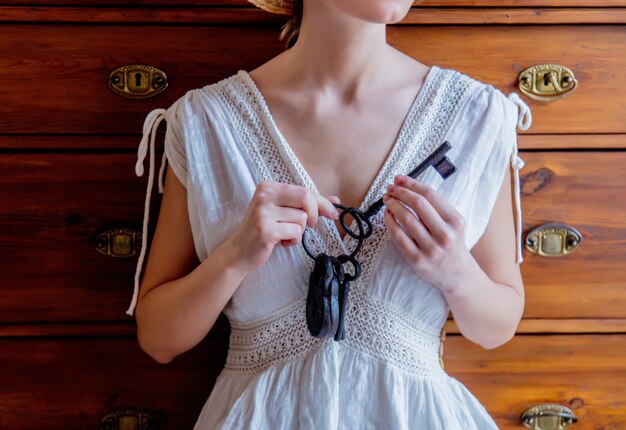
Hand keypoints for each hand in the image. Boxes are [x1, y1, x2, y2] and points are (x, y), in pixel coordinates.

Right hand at [225, 181, 339, 271]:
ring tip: (284, 234)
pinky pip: (295, 233)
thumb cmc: (264, 229)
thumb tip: (334, 201)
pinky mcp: (265, 230)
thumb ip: (307, 204)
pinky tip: (280, 242)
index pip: (303, 190)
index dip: (322, 202)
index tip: (334, 212)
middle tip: (311, 225)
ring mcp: (263, 213)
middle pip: (305, 198)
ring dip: (298, 231)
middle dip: (314, 214)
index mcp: (268, 187)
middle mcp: (264, 196)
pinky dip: (293, 240)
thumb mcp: (283, 212)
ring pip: (302, 218)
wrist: (239, 250)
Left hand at [382, 174, 470, 289]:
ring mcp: (431, 249)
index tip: (399, 179)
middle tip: (390, 188)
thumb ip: (434, 205)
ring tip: (387, 199)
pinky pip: (399, 237)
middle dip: (400, 193)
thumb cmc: (451, 242)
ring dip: (393, 205)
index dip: (411, 184)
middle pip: (418, 204)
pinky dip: (390, 223)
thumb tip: (404, 184)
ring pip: (407, 219)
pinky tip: (387, 215)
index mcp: (455, 220)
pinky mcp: (417, 260)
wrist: (457, 273)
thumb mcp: (452, 222)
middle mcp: (445, 234)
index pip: (430, 195)